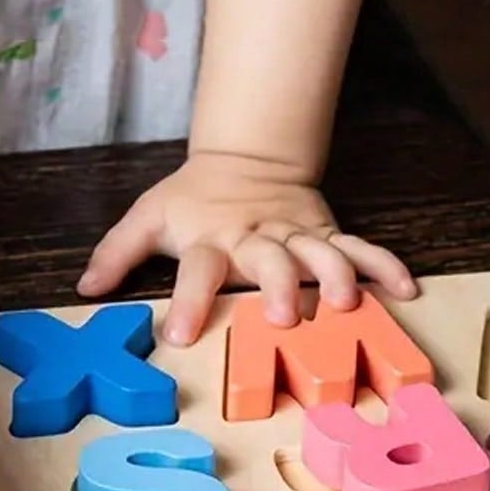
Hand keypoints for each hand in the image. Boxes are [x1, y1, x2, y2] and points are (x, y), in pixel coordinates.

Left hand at [77, 150, 416, 345]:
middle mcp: (256, 238)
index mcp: (210, 238)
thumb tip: (84, 290)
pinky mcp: (326, 233)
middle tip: (284, 315)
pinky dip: (383, 266)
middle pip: (270, 260)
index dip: (188, 299)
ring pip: (320, 253)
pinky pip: (359, 248)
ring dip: (335, 276)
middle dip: (278, 285)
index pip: (197, 269)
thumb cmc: (194, 199)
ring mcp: (296, 236)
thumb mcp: (148, 218)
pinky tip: (406, 290)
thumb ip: (117, 253)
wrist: (247, 156)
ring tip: (347, 303)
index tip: (180, 334)